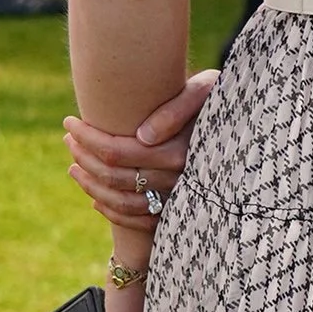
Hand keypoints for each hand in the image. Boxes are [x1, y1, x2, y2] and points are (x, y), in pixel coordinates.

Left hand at [64, 70, 217, 222]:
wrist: (243, 123)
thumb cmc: (218, 98)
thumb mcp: (204, 90)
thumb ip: (176, 108)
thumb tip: (142, 136)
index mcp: (181, 152)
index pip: (117, 152)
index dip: (88, 138)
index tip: (70, 122)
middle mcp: (180, 180)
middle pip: (114, 177)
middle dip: (84, 157)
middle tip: (69, 138)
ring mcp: (178, 198)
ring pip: (121, 203)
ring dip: (90, 186)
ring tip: (73, 165)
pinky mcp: (177, 211)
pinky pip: (138, 221)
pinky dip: (111, 212)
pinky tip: (94, 197)